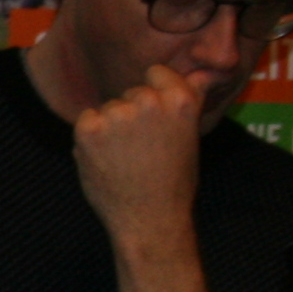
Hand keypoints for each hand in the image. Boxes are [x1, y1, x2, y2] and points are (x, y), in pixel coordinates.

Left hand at [69, 62, 211, 250]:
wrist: (149, 219)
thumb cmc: (173, 182)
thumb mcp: (190, 135)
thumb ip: (190, 99)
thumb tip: (205, 72)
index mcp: (179, 101)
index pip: (157, 73)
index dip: (155, 92)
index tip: (157, 117)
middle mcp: (148, 101)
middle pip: (131, 93)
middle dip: (133, 114)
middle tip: (143, 149)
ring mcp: (117, 114)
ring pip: (109, 108)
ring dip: (112, 127)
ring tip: (126, 159)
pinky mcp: (89, 128)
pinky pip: (87, 119)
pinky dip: (91, 137)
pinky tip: (107, 160)